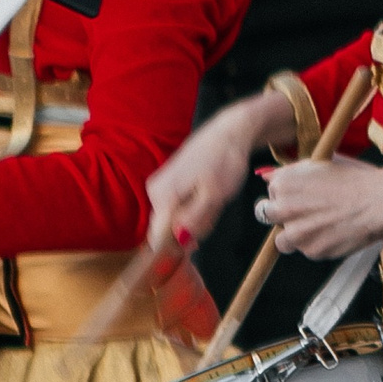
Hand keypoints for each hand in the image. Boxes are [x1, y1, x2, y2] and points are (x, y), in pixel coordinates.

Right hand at [147, 97, 275, 253]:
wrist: (228, 133)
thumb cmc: (224, 162)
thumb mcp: (216, 196)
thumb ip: (196, 220)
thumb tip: (179, 240)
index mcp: (163, 197)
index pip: (157, 238)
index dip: (176, 248)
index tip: (196, 244)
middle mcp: (154, 192)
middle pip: (166, 229)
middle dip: (189, 230)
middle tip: (212, 213)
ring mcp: (159, 186)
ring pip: (173, 218)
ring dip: (194, 218)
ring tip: (213, 200)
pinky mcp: (168, 182)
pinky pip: (177, 206)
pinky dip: (193, 207)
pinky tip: (208, 194)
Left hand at [256, 157, 382, 259]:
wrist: (380, 201)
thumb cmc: (357, 179)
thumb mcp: (322, 164)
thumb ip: (291, 172)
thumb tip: (266, 176)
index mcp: (284, 182)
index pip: (271, 192)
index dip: (287, 194)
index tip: (302, 196)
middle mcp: (283, 207)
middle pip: (267, 216)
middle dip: (283, 215)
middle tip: (306, 213)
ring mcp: (295, 232)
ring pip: (282, 240)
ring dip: (296, 235)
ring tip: (321, 227)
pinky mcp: (310, 251)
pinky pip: (307, 251)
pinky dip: (318, 245)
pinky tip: (336, 233)